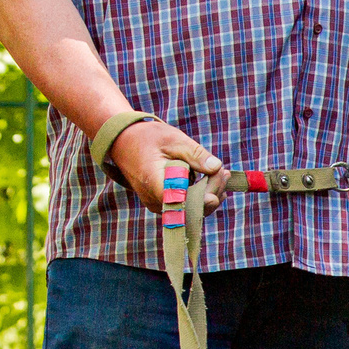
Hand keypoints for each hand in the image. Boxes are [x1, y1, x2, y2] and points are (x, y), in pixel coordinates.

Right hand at [108, 118, 229, 212]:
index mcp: (155, 184)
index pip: (185, 202)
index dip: (205, 197)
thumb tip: (216, 167)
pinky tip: (211, 180)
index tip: (220, 177)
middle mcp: (156, 201)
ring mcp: (158, 205)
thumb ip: (195, 154)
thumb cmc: (147, 138)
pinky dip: (199, 194)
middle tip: (225, 171)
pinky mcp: (163, 203)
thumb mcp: (173, 139)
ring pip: (190, 210)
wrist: (123, 142)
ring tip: (222, 174)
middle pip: (192, 209)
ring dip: (209, 193)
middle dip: (213, 191)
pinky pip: (185, 205)